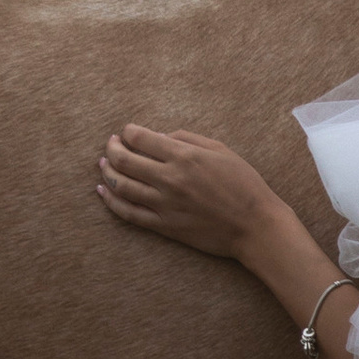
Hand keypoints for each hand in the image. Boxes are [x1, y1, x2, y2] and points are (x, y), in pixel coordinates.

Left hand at [96, 123, 279, 260]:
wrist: (256, 226)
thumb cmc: (244, 184)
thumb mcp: (221, 150)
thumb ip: (187, 138)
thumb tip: (158, 135)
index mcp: (184, 156)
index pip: (140, 138)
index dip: (128, 132)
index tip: (127, 132)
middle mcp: (170, 179)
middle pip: (124, 160)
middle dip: (112, 148)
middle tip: (112, 145)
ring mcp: (165, 204)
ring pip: (121, 186)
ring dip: (107, 172)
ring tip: (104, 164)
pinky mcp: (165, 226)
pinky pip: (129, 213)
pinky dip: (111, 202)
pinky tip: (103, 191)